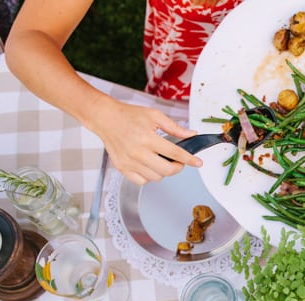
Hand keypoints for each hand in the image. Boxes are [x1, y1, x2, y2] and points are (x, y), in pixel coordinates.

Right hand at [87, 95, 202, 184]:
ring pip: (156, 178)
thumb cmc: (128, 116)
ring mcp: (129, 162)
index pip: (175, 154)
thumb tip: (191, 134)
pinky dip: (149, 176)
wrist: (105, 118)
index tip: (198, 162)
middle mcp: (138, 152)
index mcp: (148, 138)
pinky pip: (141, 181)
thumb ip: (175, 127)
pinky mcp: (122, 168)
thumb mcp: (154, 116)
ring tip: (161, 160)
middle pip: (167, 170)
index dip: (190, 159)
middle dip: (178, 167)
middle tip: (178, 161)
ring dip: (163, 172)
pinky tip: (149, 166)